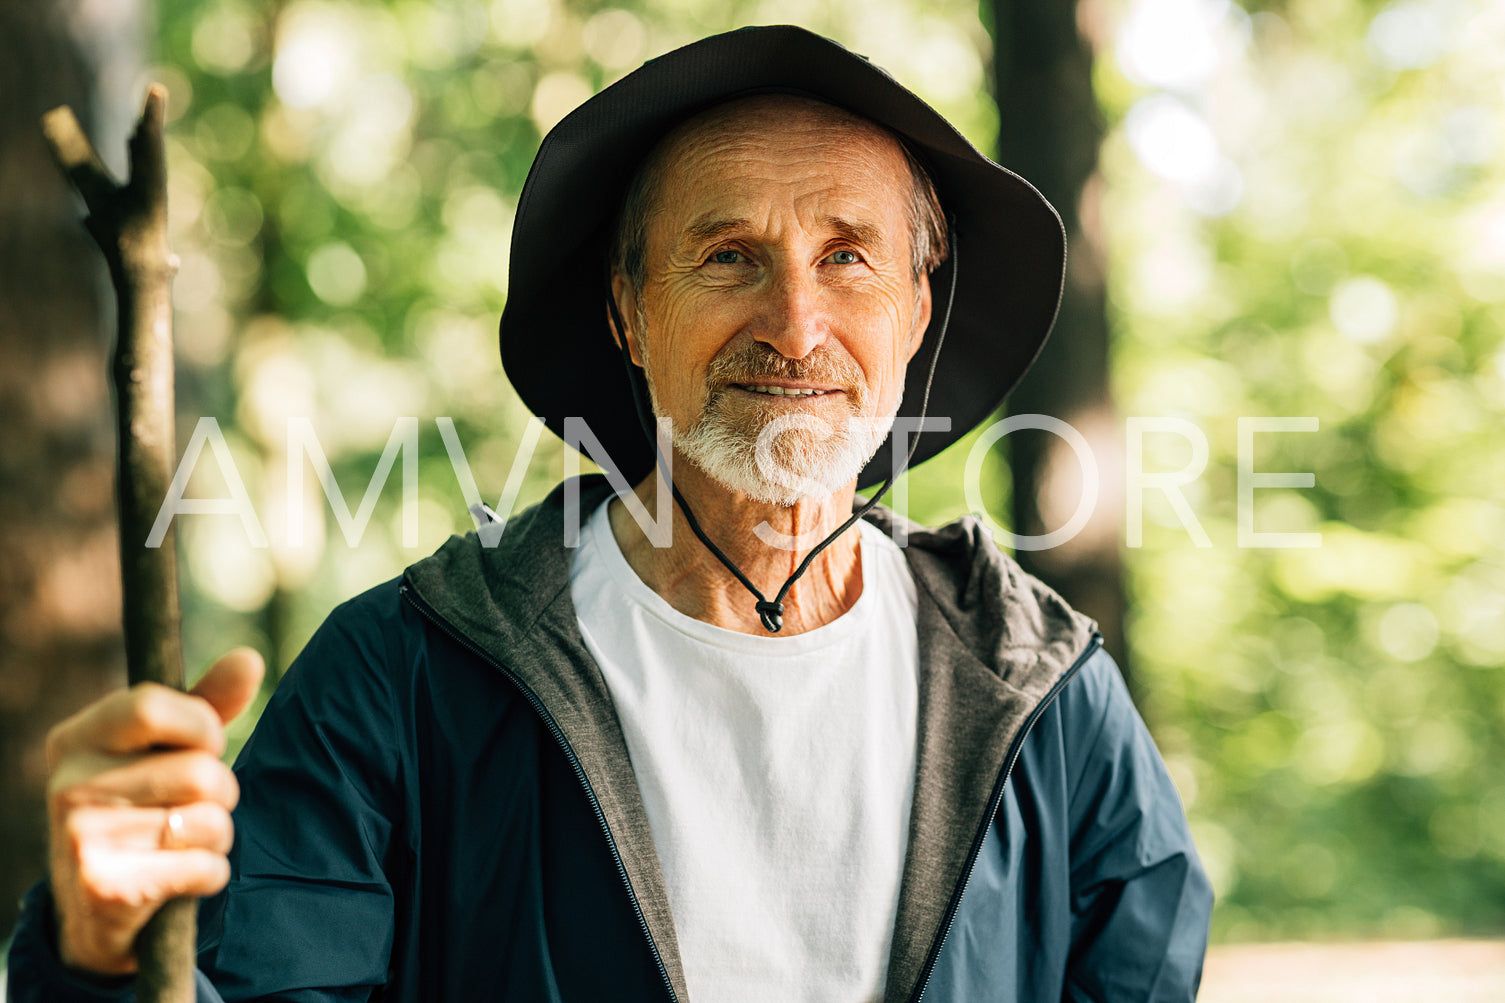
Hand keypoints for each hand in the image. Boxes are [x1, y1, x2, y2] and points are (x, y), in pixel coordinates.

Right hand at [45, 648, 264, 974]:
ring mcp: (82, 838)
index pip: (152, 706)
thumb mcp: (161, 751)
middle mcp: (68, 785)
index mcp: (77, 739)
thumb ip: (204, 705)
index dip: (200, 727)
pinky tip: (179, 878)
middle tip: (192, 808)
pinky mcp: (106, 889)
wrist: (94, 911)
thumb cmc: (141, 809)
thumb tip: (249, 658)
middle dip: (221, 791)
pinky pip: (205, 868)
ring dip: (218, 835)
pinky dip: (210, 874)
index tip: (202, 745)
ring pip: (210, 820)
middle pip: (200, 771)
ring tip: (183, 843)